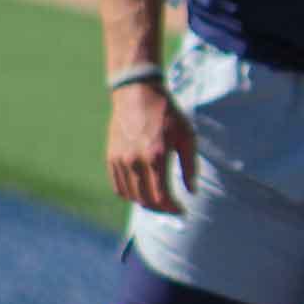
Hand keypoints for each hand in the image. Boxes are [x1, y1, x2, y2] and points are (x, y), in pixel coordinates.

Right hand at [108, 81, 197, 213]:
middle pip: (145, 200)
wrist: (137, 94)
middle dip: (161, 209)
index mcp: (155, 156)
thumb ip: (190, 166)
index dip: (173, 208)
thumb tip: (192, 191)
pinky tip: (142, 192)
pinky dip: (130, 194)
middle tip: (173, 208)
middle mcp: (134, 161)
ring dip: (145, 203)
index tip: (182, 210)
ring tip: (160, 202)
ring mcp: (119, 160)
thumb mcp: (187, 136)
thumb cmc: (167, 114)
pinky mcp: (110, 158)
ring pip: (130, 195)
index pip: (161, 196)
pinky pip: (118, 186)